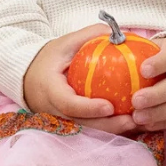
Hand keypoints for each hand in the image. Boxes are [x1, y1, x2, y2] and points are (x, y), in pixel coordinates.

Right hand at [22, 26, 137, 134]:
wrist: (28, 77)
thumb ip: (89, 37)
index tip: (109, 106)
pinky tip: (129, 124)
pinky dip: (109, 128)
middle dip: (108, 125)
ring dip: (112, 130)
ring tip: (137, 124)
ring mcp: (61, 121)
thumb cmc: (48, 59)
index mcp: (49, 90)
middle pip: (82, 124)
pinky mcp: (69, 124)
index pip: (68, 104)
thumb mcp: (64, 43)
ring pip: (88, 131)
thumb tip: (119, 34)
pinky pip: (90, 129)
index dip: (88, 108)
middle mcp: (53, 110)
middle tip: (132, 121)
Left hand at [130, 34, 165, 130]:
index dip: (160, 63)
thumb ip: (139, 48)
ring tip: (138, 117)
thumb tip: (109, 46)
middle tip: (136, 101)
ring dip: (160, 112)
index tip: (143, 70)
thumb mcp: (158, 45)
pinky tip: (148, 125)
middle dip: (157, 94)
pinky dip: (165, 122)